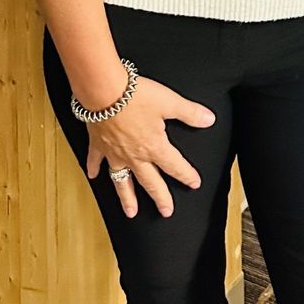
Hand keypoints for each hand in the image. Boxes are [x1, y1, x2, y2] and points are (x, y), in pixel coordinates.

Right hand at [85, 76, 214, 218]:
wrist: (104, 91)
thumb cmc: (136, 96)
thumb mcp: (169, 101)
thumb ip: (190, 113)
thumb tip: (209, 119)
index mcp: (154, 146)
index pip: (174, 165)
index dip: (186, 175)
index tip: (194, 183)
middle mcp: (134, 156)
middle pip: (150, 182)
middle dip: (160, 197)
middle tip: (166, 211)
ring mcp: (115, 153)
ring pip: (122, 181)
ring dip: (127, 197)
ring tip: (131, 212)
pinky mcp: (98, 144)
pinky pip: (96, 161)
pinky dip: (94, 169)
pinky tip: (94, 176)